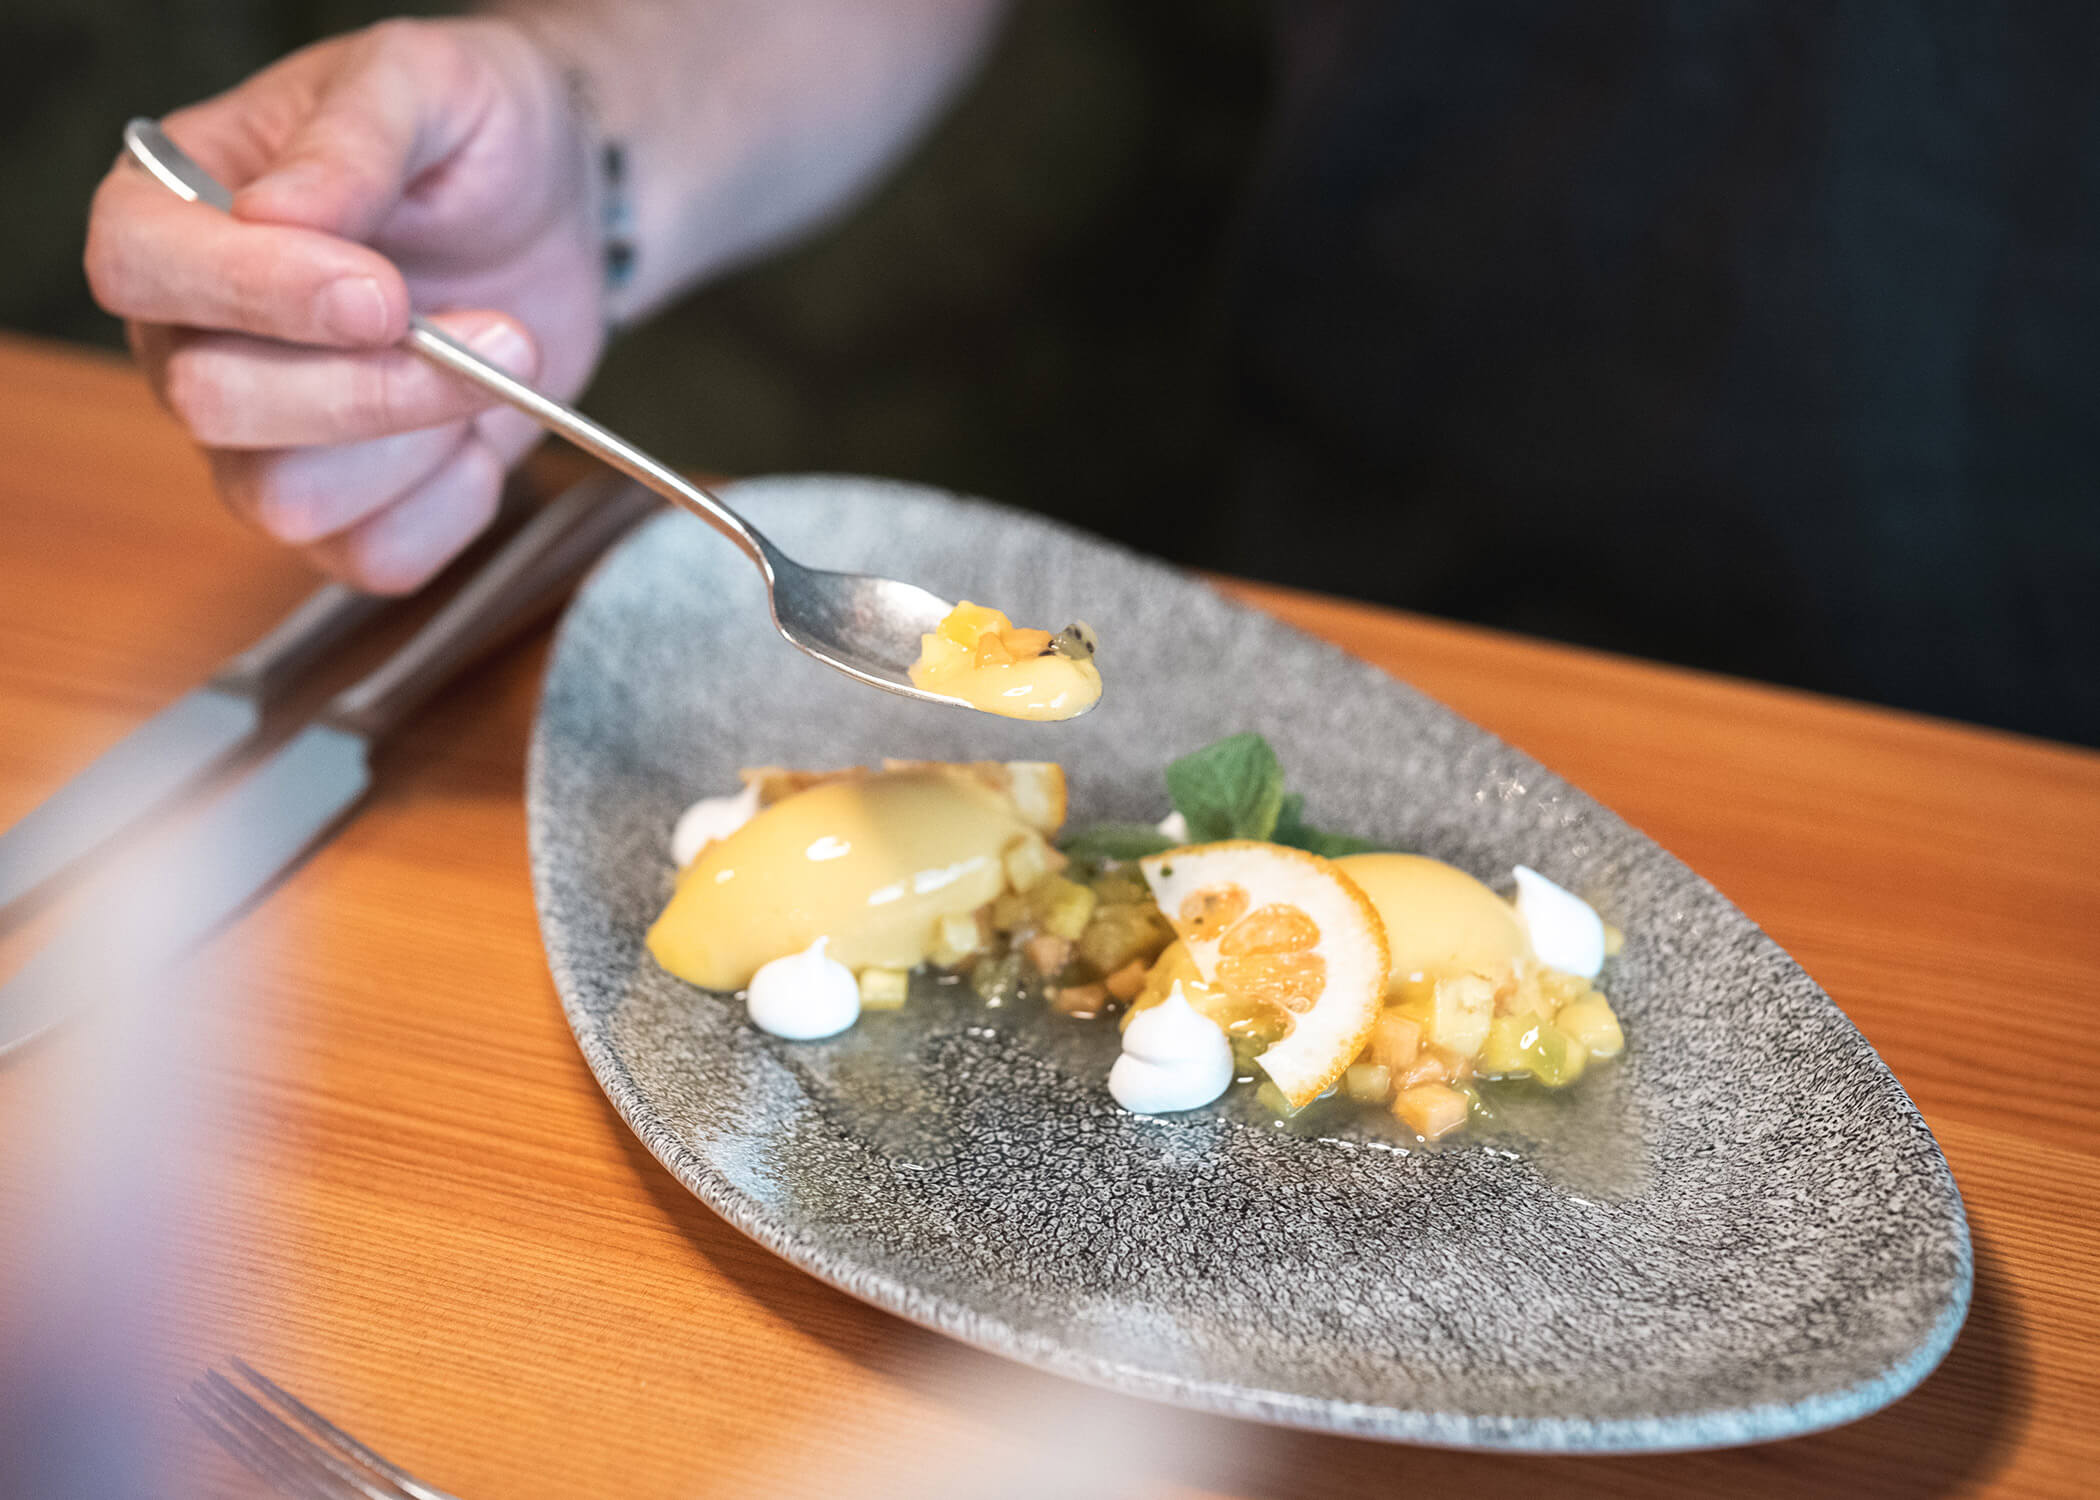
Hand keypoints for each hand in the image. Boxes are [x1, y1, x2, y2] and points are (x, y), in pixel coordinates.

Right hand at [86, 18, 604, 591]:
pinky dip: (453, 508)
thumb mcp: (426, 83)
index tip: (382, 290)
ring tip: (508, 361)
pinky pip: (374, 557)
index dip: (253, 292)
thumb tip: (284, 214)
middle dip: (373, 385)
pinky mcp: (346, 508)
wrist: (557, 211)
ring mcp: (262, 438)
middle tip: (501, 332)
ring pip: (289, 500)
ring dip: (422, 441)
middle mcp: (192, 339)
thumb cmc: (471, 138)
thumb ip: (354, 136)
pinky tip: (482, 434)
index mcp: (173, 215)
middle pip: (213, 405)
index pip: (139, 268)